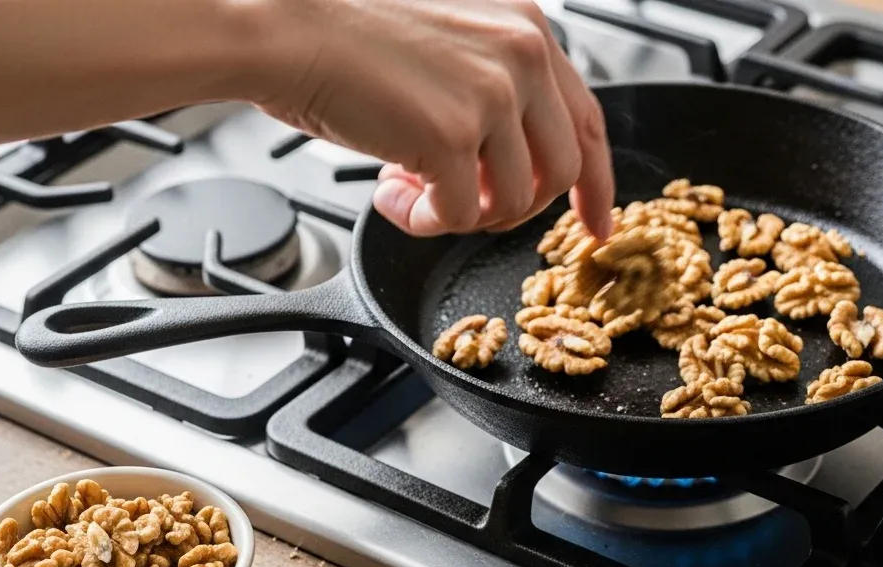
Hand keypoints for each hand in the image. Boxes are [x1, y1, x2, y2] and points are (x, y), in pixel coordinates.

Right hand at [253, 0, 614, 237]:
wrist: (286, 28)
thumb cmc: (350, 37)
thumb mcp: (451, 46)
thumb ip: (496, 91)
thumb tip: (511, 161)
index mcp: (526, 29)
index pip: (587, 120)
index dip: (597, 183)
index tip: (595, 221)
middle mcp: (521, 54)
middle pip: (560, 172)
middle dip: (517, 208)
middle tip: (471, 210)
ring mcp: (491, 95)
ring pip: (513, 203)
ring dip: (463, 215)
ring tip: (415, 191)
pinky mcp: (452, 136)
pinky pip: (461, 218)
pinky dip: (425, 223)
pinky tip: (392, 196)